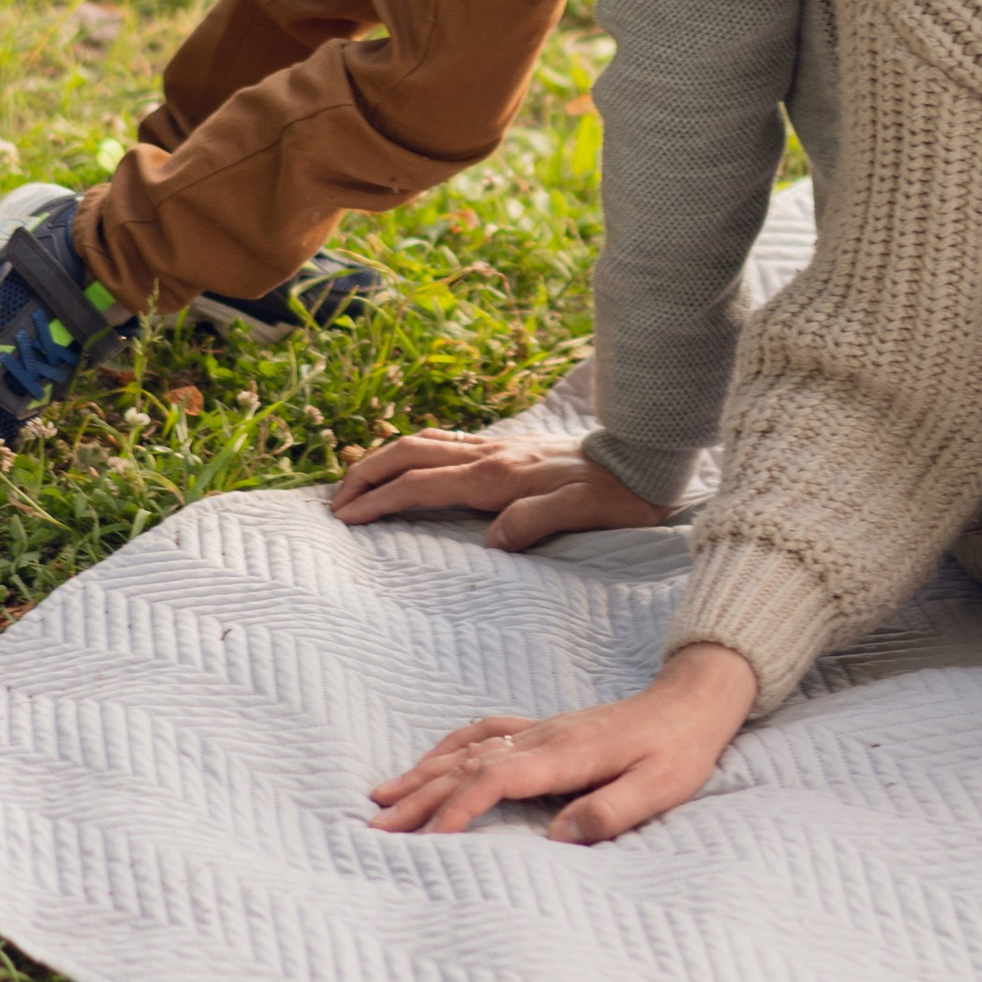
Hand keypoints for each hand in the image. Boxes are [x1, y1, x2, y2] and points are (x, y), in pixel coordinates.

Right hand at [330, 431, 673, 547]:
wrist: (647, 457)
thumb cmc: (618, 494)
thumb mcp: (584, 513)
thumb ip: (537, 521)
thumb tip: (492, 539)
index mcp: (498, 476)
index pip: (421, 484)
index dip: (378, 500)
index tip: (344, 517)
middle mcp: (491, 455)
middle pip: (410, 453)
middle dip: (366, 473)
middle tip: (334, 499)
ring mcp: (498, 447)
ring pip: (425, 442)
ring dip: (385, 458)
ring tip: (358, 479)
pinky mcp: (509, 447)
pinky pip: (447, 442)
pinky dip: (415, 452)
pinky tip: (412, 465)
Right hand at [368, 643, 760, 844]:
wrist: (692, 703)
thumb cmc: (678, 750)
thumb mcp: (659, 788)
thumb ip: (609, 812)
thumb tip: (557, 836)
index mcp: (567, 755)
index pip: (496, 778)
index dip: (461, 807)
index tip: (431, 838)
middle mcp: (543, 738)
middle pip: (467, 765)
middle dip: (421, 796)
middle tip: (377, 825)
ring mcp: (541, 730)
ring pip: (467, 749)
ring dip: (423, 772)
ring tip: (380, 795)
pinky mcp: (544, 729)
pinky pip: (484, 732)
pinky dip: (448, 746)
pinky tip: (429, 760)